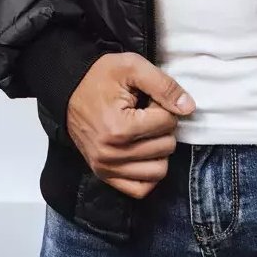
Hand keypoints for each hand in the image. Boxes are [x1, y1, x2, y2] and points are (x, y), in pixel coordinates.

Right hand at [66, 53, 194, 198]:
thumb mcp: (132, 67)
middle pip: (166, 146)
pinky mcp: (104, 175)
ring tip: (144, 133)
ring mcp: (106, 168)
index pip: (167, 122)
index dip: (163, 106)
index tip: (147, 100)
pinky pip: (141, 189)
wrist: (68, 90)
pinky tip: (144, 153)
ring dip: (158, 150)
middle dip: (162, 127)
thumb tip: (188, 108)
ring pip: (159, 170)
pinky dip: (148, 174)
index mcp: (119, 128)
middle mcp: (111, 154)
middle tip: (145, 114)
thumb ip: (164, 85)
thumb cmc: (100, 77)